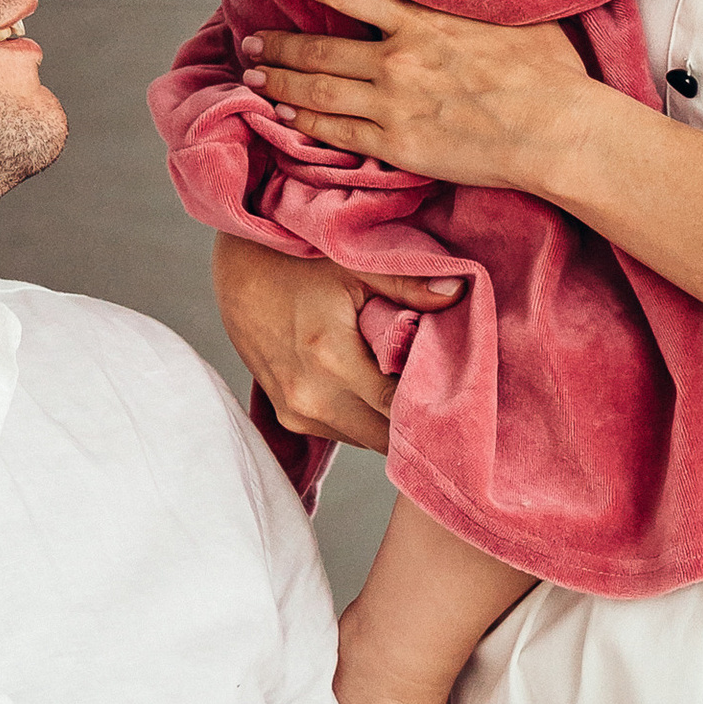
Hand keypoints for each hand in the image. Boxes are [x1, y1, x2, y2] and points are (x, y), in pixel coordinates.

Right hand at [212, 235, 459, 451]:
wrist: (238, 274)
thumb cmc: (299, 263)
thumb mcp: (354, 265)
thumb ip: (407, 284)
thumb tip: (457, 293)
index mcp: (331, 359)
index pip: (399, 410)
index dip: (434, 410)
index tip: (464, 400)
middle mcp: (311, 396)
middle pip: (386, 436)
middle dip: (418, 421)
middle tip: (448, 395)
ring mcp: (296, 411)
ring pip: (366, 440)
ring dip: (391, 423)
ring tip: (414, 391)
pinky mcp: (288, 416)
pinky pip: (344, 433)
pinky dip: (366, 419)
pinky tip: (380, 391)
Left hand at [239, 0, 594, 191]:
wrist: (558, 130)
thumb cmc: (549, 71)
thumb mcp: (514, 12)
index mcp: (423, 17)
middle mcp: (399, 56)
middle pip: (318, 46)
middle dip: (276, 43)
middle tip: (250, 39)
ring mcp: (395, 102)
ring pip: (318, 90)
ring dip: (280, 82)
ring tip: (254, 76)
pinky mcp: (399, 144)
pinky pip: (337, 133)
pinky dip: (304, 123)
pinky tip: (285, 117)